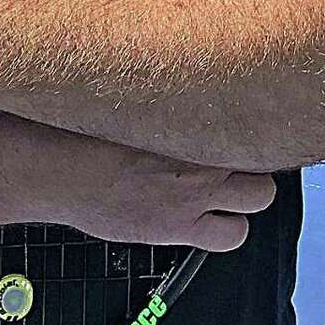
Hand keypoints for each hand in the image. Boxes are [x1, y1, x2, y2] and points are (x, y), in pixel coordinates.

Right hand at [27, 125, 278, 252]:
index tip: (247, 125)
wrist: (58, 168)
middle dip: (257, 158)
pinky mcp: (179, 226)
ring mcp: (196, 191)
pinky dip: (225, 231)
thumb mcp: (136, 102)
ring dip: (246, 196)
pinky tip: (205, 221)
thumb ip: (170, 101)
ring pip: (261, 197)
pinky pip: (232, 236)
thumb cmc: (84, 132)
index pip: (255, 114)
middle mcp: (204, 151)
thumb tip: (181, 88)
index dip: (253, 123)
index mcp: (195, 114)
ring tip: (225, 192)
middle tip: (236, 161)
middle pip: (265, 151)